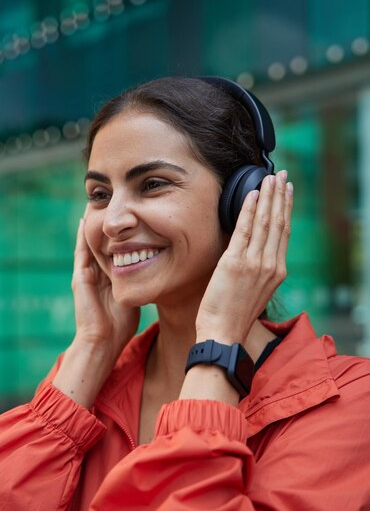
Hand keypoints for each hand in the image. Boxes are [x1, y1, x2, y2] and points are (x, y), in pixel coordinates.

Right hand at [53, 207, 139, 407]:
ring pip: (89, 242)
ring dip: (92, 223)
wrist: (102, 342)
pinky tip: (85, 218)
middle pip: (101, 240)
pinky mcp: (80, 277)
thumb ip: (141, 285)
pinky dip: (82, 235)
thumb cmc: (120, 326)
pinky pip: (81, 251)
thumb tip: (162, 275)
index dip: (119, 232)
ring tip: (95, 202)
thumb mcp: (134, 298)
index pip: (114, 248)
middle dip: (106, 223)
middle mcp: (95, 272)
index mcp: (108, 277)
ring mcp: (86, 274)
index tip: (128, 214)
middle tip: (110, 201)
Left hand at [195, 171, 291, 345]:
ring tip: (270, 179)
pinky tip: (251, 194)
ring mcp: (254, 264)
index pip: (284, 233)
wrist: (223, 333)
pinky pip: (245, 230)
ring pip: (265, 223)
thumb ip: (257, 269)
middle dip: (280, 196)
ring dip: (268, 197)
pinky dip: (249, 210)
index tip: (287, 192)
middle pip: (278, 223)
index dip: (286, 209)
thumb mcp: (255, 290)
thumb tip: (251, 249)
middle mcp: (270, 265)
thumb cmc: (233, 315)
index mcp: (277, 272)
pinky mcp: (235, 263)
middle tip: (282, 176)